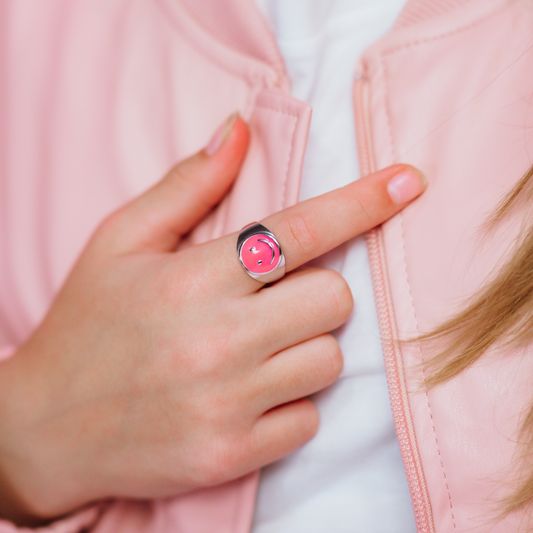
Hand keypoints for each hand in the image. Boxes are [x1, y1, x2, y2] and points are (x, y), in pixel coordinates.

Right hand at [0, 114, 425, 525]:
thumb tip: (238, 130)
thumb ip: (188, 186)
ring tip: (252, 349)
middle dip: (318, 293)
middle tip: (273, 300)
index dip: (363, 202)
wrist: (48, 428)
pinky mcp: (234, 454)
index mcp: (192, 279)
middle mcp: (217, 341)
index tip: (409, 183)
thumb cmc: (87, 326)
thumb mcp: (120, 242)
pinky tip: (245, 396)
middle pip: (334, 300)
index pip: (300, 230)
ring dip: (304, 347)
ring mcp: (229, 404)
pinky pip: (309, 419)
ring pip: (329, 360)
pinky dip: (290, 404)